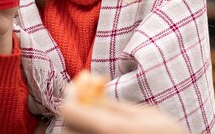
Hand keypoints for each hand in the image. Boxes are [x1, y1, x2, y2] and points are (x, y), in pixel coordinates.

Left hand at [60, 100, 187, 133]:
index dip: (72, 95)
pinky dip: (86, 133)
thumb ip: (115, 105)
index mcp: (110, 129)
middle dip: (74, 109)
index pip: (69, 111)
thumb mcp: (147, 114)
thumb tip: (90, 91)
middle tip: (89, 95)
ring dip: (79, 124)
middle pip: (67, 127)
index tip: (82, 84)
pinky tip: (101, 127)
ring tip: (98, 112)